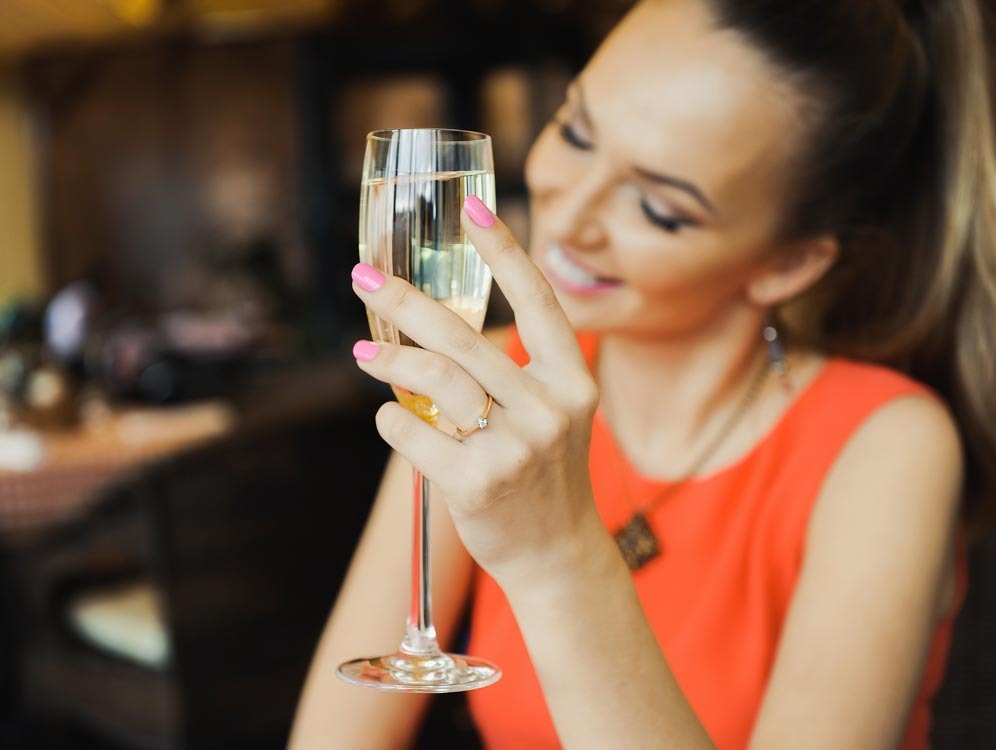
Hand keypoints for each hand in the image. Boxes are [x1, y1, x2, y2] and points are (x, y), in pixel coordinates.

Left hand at [350, 197, 602, 586]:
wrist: (557, 552)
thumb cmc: (544, 472)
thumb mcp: (551, 415)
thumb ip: (511, 373)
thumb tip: (433, 327)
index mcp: (571, 381)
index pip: (539, 301)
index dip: (504, 251)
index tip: (472, 207)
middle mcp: (549, 409)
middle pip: (463, 337)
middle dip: (405, 301)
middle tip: (364, 279)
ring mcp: (514, 447)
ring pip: (433, 379)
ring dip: (388, 360)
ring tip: (364, 355)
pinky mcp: (476, 483)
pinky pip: (412, 432)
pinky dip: (392, 421)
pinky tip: (393, 419)